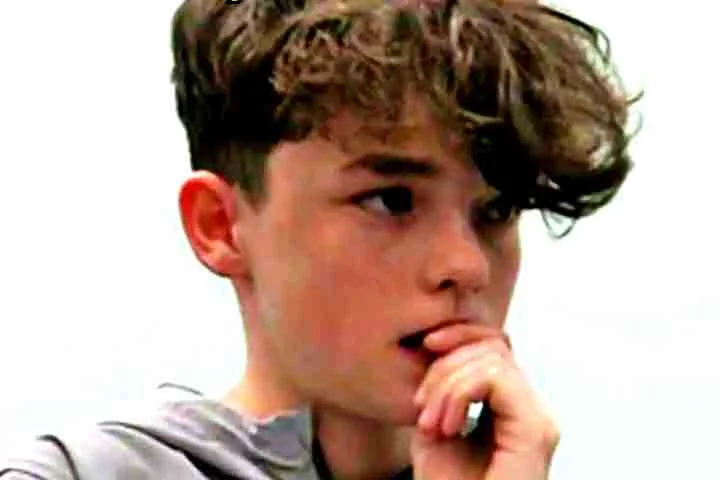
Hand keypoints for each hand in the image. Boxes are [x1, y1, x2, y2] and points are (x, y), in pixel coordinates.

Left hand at [410, 324, 558, 479]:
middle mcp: (532, 409)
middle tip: (421, 406)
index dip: (460, 334)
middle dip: (445, 364)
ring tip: (430, 422)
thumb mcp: (435, 428)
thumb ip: (443, 389)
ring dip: (448, 383)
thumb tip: (439, 345)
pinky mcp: (536, 430)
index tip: (425, 345)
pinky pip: (496, 378)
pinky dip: (460, 392)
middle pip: (494, 345)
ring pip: (494, 358)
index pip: (496, 346)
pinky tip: (445, 424)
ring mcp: (538, 419)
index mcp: (512, 407)